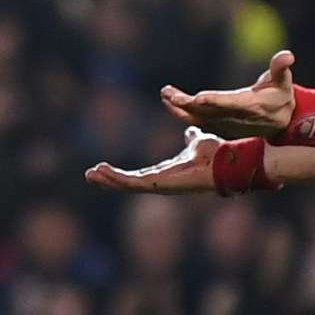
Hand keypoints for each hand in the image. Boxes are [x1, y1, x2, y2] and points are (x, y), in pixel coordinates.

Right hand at [84, 127, 223, 193]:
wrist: (224, 161)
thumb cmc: (213, 154)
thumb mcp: (196, 141)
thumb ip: (191, 137)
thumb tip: (189, 129)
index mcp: (165, 172)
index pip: (138, 176)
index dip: (120, 173)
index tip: (103, 168)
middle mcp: (160, 181)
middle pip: (128, 183)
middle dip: (109, 180)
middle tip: (90, 176)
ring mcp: (159, 185)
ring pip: (127, 185)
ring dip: (108, 180)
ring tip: (90, 175)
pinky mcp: (159, 184)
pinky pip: (133, 183)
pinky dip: (116, 178)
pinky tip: (103, 172)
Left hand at [159, 49, 298, 138]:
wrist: (280, 124)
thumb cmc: (280, 97)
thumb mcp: (283, 82)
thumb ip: (281, 68)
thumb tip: (288, 55)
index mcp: (249, 105)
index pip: (229, 103)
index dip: (214, 101)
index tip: (197, 98)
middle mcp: (234, 117)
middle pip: (207, 112)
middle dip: (186, 104)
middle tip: (167, 94)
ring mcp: (225, 124)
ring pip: (198, 118)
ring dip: (179, 108)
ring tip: (165, 95)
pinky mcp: (219, 127)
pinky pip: (197, 121)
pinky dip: (182, 114)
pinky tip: (169, 102)